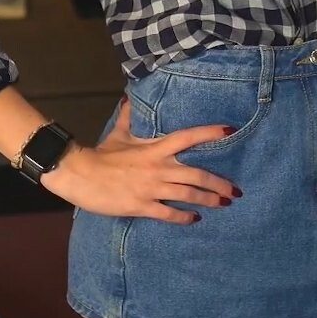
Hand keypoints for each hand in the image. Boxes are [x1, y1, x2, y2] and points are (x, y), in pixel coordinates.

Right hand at [41, 98, 239, 224]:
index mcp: (155, 148)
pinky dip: (184, 217)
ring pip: (188, 194)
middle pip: (197, 174)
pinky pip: (169, 213)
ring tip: (224, 204)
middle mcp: (159, 167)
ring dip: (208, 200)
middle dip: (219, 184)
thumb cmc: (101, 154)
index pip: (188, 137)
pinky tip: (195, 219)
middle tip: (236, 191)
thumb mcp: (118, 133)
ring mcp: (152, 188)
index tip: (230, 131)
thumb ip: (127, 117)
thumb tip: (128, 98)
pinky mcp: (142, 206)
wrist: (80, 174)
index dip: (210, 133)